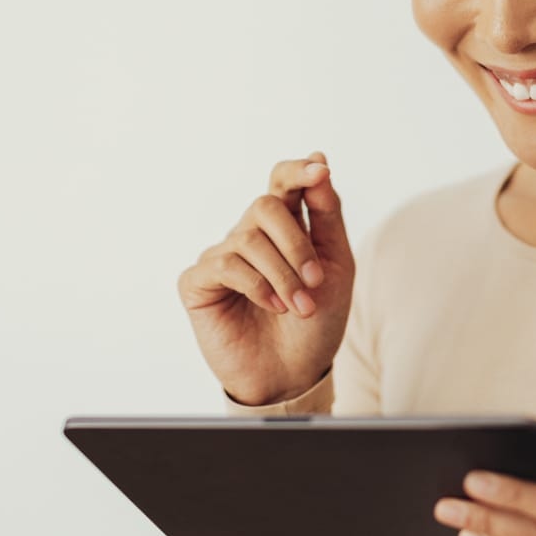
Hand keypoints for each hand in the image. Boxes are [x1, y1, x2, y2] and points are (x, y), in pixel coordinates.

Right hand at [178, 152, 354, 405]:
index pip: (283, 180)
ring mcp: (222, 256)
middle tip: (316, 281)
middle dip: (297, 244)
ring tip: (300, 307)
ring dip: (283, 274)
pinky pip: (225, 265)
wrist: (295, 372)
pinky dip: (257, 286)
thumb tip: (320, 163)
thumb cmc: (317, 319)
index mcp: (285, 225)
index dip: (299, 170)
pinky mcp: (198, 282)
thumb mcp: (337, 265)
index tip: (321, 170)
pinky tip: (273, 307)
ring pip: (249, 238)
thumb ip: (328, 215)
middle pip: (266, 205)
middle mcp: (250, 234)